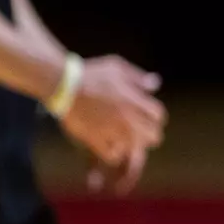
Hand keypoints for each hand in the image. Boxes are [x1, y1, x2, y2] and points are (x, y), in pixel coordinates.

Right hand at [60, 55, 164, 193]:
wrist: (65, 85)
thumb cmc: (92, 73)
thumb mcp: (118, 68)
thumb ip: (138, 77)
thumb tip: (155, 84)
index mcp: (134, 101)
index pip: (159, 116)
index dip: (156, 117)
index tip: (148, 115)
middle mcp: (127, 119)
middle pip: (154, 137)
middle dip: (149, 133)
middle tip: (140, 130)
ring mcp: (112, 132)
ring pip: (135, 149)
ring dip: (132, 144)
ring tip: (125, 137)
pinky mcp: (97, 140)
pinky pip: (113, 156)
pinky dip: (114, 152)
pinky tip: (110, 144)